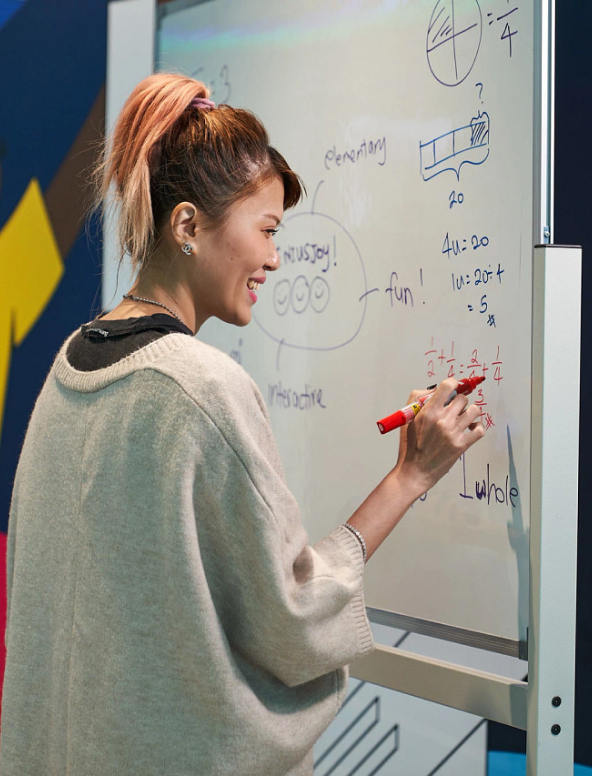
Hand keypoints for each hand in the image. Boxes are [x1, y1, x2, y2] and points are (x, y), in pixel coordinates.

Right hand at [395, 378, 484, 494]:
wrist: (415, 471)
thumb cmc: (410, 445)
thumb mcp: (407, 419)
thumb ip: (418, 399)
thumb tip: (434, 389)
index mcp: (428, 412)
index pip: (448, 386)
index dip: (452, 383)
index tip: (452, 387)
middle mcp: (442, 421)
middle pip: (462, 398)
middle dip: (458, 401)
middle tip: (453, 409)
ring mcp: (454, 433)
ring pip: (474, 411)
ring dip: (469, 412)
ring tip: (463, 418)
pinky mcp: (462, 445)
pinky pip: (480, 429)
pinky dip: (477, 427)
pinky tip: (469, 429)